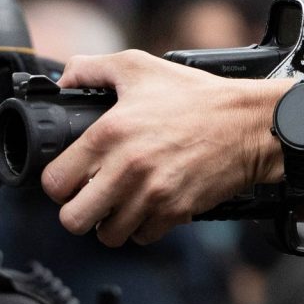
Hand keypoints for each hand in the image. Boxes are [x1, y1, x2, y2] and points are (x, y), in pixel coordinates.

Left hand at [41, 52, 290, 246]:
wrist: (249, 124)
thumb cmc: (197, 97)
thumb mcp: (139, 67)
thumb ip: (92, 68)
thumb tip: (64, 79)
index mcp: (109, 134)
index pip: (54, 183)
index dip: (57, 182)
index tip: (69, 178)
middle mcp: (126, 169)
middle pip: (73, 220)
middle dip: (77, 211)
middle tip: (89, 197)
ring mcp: (152, 195)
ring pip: (107, 236)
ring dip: (109, 222)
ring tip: (119, 203)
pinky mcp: (175, 213)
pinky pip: (142, 237)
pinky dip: (141, 227)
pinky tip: (147, 205)